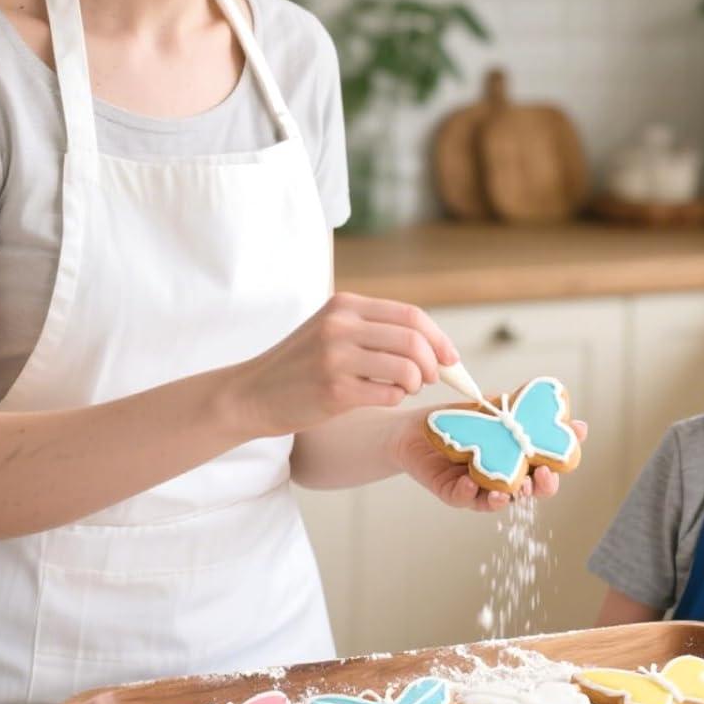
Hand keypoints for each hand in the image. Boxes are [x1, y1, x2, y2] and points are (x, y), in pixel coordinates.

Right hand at [232, 293, 456, 437]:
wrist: (253, 393)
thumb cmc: (300, 366)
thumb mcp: (332, 330)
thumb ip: (375, 330)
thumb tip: (435, 346)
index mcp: (344, 305)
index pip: (411, 315)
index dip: (439, 338)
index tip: (451, 358)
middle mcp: (340, 325)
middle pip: (414, 340)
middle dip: (434, 364)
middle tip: (431, 379)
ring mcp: (335, 357)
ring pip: (407, 368)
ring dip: (416, 383)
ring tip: (404, 388)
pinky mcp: (334, 390)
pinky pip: (388, 394)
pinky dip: (395, 399)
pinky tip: (381, 398)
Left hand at [392, 406, 589, 512]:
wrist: (414, 425)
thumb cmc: (459, 418)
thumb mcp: (496, 409)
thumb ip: (527, 414)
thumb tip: (574, 420)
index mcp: (516, 458)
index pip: (546, 465)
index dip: (561, 461)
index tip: (571, 447)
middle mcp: (501, 477)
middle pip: (530, 491)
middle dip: (542, 487)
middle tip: (544, 474)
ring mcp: (477, 488)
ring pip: (499, 500)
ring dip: (507, 496)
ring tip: (510, 489)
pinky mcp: (451, 492)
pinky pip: (463, 499)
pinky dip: (469, 493)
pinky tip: (471, 483)